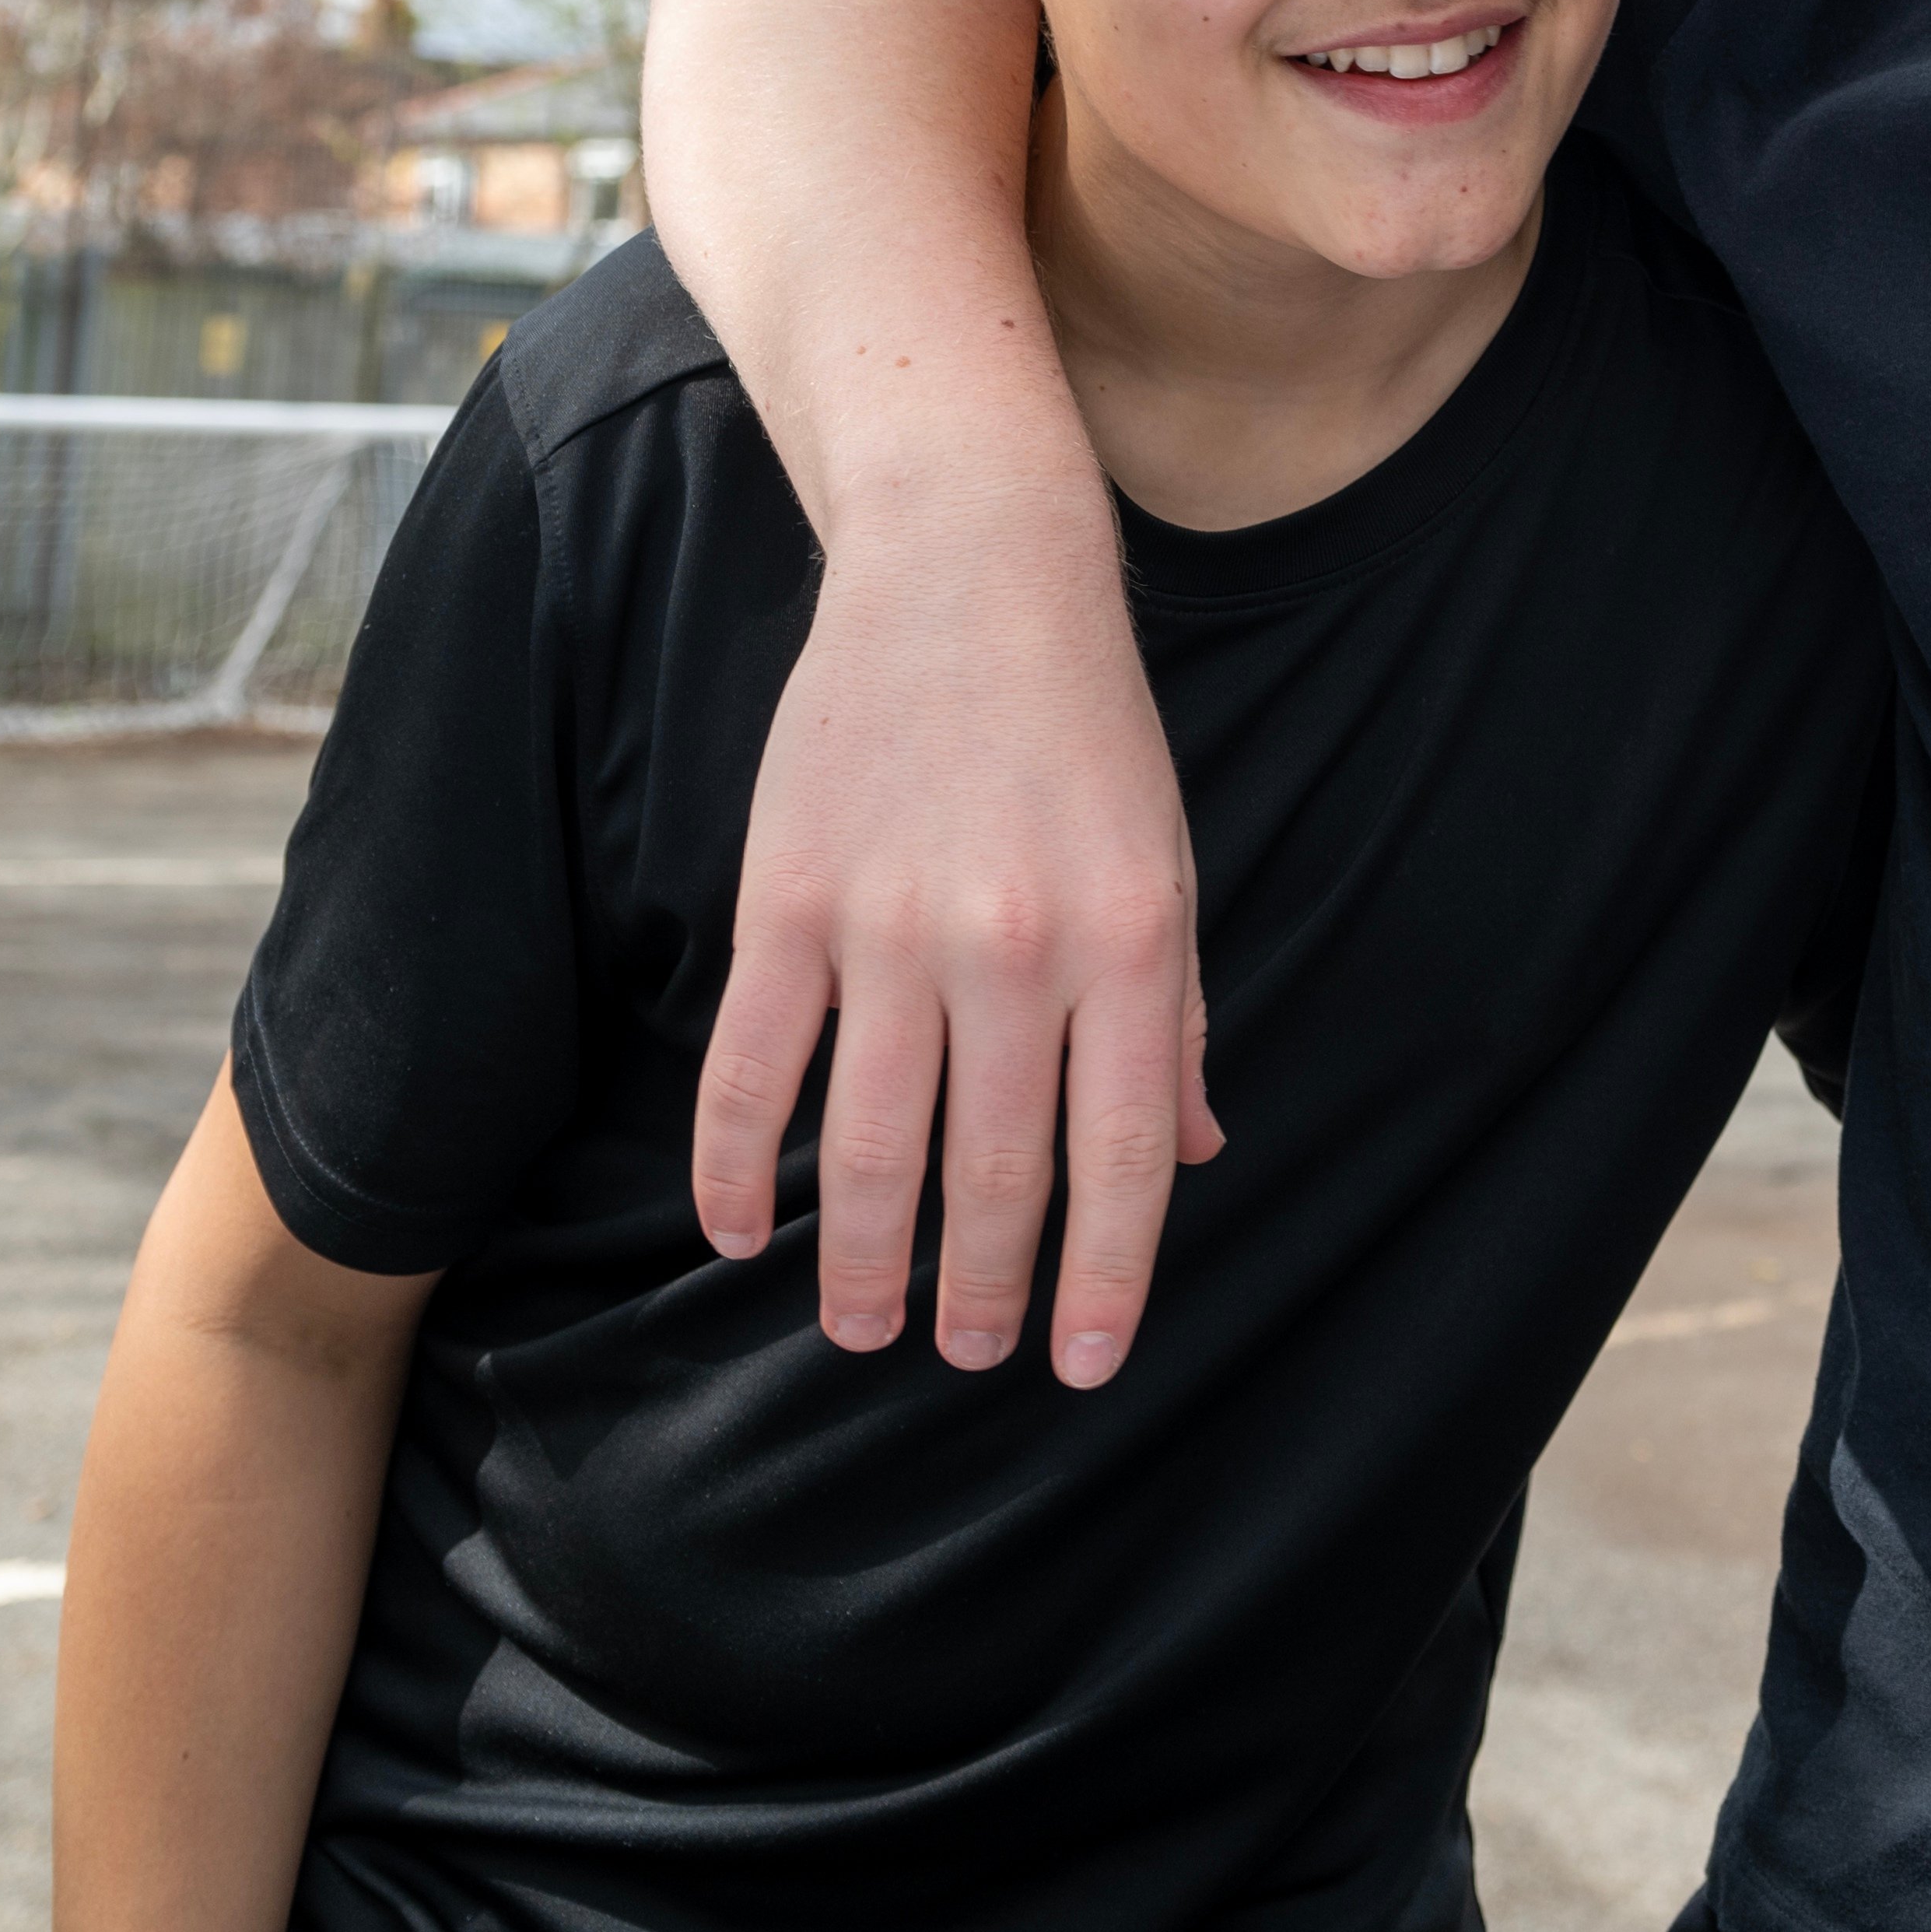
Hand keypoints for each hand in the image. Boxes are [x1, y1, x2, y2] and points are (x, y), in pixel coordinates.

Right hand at [690, 480, 1220, 1376]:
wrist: (975, 567)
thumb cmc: (1088, 726)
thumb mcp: (1167, 860)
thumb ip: (1177, 1013)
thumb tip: (1195, 1151)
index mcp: (1130, 944)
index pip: (1124, 1155)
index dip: (1104, 1277)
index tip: (1081, 1364)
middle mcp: (1015, 948)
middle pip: (995, 1171)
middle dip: (985, 1290)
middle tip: (970, 1353)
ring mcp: (891, 927)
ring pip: (867, 1146)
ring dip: (863, 1260)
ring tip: (864, 1328)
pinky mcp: (787, 898)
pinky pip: (749, 1067)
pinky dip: (735, 1166)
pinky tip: (740, 1232)